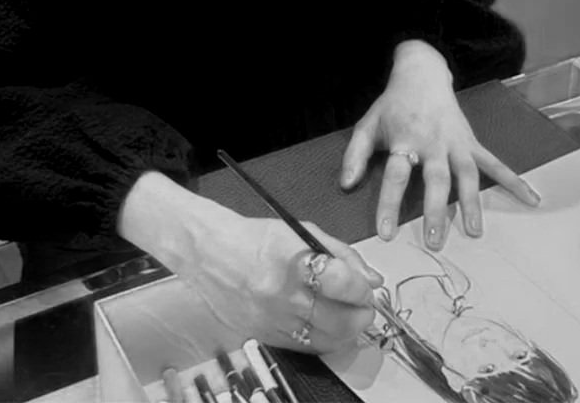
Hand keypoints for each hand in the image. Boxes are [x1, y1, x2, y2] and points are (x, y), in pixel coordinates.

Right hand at [177, 216, 383, 354]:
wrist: (209, 254)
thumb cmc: (256, 238)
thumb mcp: (300, 231)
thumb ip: (340, 254)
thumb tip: (371, 279)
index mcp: (291, 260)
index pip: (341, 282)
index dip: (362, 287)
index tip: (366, 285)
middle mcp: (282, 295)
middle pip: (340, 320)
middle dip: (362, 314)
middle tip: (364, 303)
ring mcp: (273, 321)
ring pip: (327, 339)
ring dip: (347, 329)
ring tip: (348, 314)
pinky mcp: (266, 337)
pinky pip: (307, 347)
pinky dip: (324, 338)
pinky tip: (325, 323)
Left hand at [340, 41, 539, 247]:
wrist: (422, 74)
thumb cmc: (392, 106)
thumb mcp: (367, 125)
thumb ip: (355, 155)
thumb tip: (346, 186)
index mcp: (404, 140)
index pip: (396, 175)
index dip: (389, 203)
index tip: (386, 233)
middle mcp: (432, 143)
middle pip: (435, 179)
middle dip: (435, 210)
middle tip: (434, 241)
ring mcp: (455, 142)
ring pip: (466, 174)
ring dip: (471, 203)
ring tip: (475, 232)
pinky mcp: (471, 142)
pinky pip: (494, 163)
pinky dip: (514, 180)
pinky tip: (531, 199)